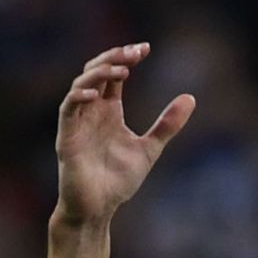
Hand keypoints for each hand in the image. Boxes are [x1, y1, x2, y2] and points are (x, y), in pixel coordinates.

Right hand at [55, 43, 194, 225]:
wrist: (98, 209)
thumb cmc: (118, 181)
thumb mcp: (150, 148)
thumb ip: (167, 124)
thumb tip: (191, 97)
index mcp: (108, 111)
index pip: (114, 75)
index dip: (126, 58)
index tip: (146, 48)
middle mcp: (91, 112)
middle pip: (96, 72)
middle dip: (114, 58)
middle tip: (136, 51)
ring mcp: (77, 123)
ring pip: (80, 85)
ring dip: (99, 74)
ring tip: (122, 69)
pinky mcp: (67, 137)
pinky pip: (67, 109)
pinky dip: (79, 97)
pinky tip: (97, 93)